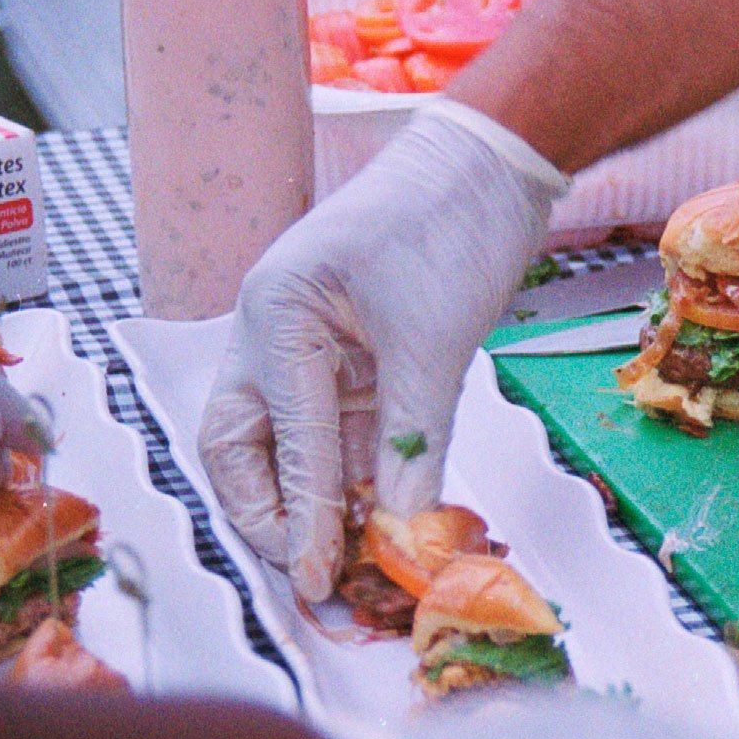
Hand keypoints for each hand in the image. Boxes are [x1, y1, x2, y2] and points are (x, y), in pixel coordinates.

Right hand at [199, 101, 566, 599]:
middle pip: (246, 447)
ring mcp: (312, 348)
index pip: (277, 437)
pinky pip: (340, 431)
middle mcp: (275, 335)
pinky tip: (380, 517)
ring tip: (349, 565)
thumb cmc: (451, 225)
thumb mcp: (435, 342)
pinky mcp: (355, 359)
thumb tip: (403, 522)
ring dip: (317, 503)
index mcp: (273, 315)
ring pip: (292, 446)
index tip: (316, 575)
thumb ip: (414, 436)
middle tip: (312, 575)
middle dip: (272, 513)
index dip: (297, 515)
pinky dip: (355, 476)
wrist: (492, 163)